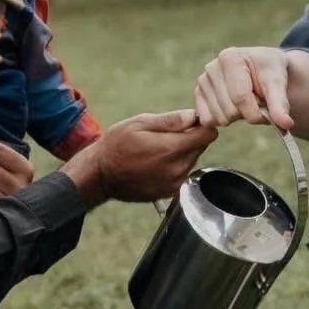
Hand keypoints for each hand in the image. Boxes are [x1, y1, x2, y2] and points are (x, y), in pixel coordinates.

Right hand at [64, 110, 217, 207]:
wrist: (101, 174)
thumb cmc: (117, 144)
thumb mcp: (140, 123)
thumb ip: (170, 120)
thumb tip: (194, 116)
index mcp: (173, 149)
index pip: (208, 135)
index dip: (202, 124)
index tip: (191, 121)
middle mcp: (178, 169)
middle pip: (200, 147)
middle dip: (190, 137)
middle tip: (166, 134)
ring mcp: (174, 183)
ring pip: (191, 160)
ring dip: (182, 152)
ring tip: (157, 149)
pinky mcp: (169, 192)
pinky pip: (182, 173)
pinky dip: (175, 165)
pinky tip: (155, 162)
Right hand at [194, 46, 293, 131]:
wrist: (263, 70)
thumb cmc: (271, 72)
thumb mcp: (279, 83)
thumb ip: (280, 104)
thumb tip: (286, 124)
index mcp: (230, 57)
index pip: (240, 98)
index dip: (257, 113)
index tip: (268, 112)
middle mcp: (212, 67)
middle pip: (229, 111)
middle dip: (248, 114)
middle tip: (258, 102)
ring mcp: (203, 81)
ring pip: (218, 118)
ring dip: (237, 117)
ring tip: (247, 102)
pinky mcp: (198, 94)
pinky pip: (207, 120)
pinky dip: (223, 120)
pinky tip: (233, 107)